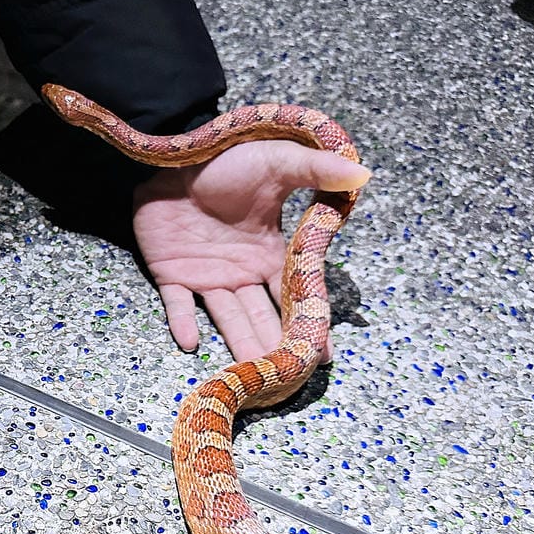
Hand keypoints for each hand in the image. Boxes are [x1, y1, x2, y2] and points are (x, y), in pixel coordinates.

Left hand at [132, 139, 370, 361]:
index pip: (292, 295)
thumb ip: (314, 171)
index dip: (306, 323)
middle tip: (284, 377)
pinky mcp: (171, 274)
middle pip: (259, 316)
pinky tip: (191, 343)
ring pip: (226, 317)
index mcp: (269, 253)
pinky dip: (182, 323)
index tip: (320, 354)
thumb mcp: (275, 162)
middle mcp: (241, 272)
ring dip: (237, 343)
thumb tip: (362, 173)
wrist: (174, 155)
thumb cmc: (226, 160)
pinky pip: (177, 304)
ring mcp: (207, 276)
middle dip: (271, 345)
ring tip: (250, 372)